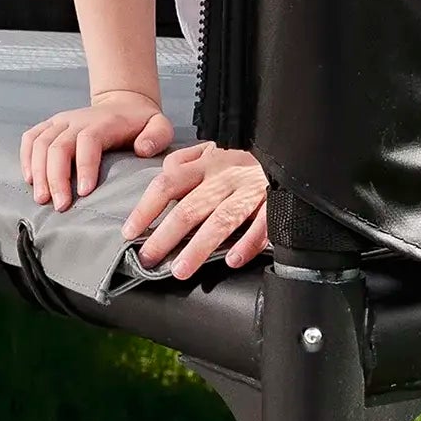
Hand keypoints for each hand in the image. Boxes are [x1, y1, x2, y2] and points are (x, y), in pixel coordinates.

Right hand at [20, 89, 172, 211]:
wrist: (122, 104)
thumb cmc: (140, 122)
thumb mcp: (160, 125)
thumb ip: (157, 136)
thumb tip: (141, 149)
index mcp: (103, 122)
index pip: (88, 141)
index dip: (84, 166)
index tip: (85, 192)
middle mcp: (77, 120)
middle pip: (58, 146)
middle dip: (56, 178)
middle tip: (61, 205)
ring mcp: (61, 122)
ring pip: (40, 144)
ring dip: (38, 172)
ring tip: (43, 199)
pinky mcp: (50, 126)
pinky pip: (30, 138)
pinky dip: (25, 158)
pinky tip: (30, 180)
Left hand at [123, 144, 271, 277]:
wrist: (290, 152)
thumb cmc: (243, 160)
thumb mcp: (211, 152)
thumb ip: (184, 161)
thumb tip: (162, 172)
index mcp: (205, 164)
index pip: (168, 184)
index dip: (146, 208)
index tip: (130, 232)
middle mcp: (224, 176)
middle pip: (190, 208)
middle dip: (166, 236)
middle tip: (149, 259)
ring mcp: (250, 190)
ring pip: (221, 220)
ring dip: (199, 247)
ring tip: (181, 269)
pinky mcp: (275, 201)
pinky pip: (261, 225)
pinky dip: (248, 243)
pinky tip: (233, 260)